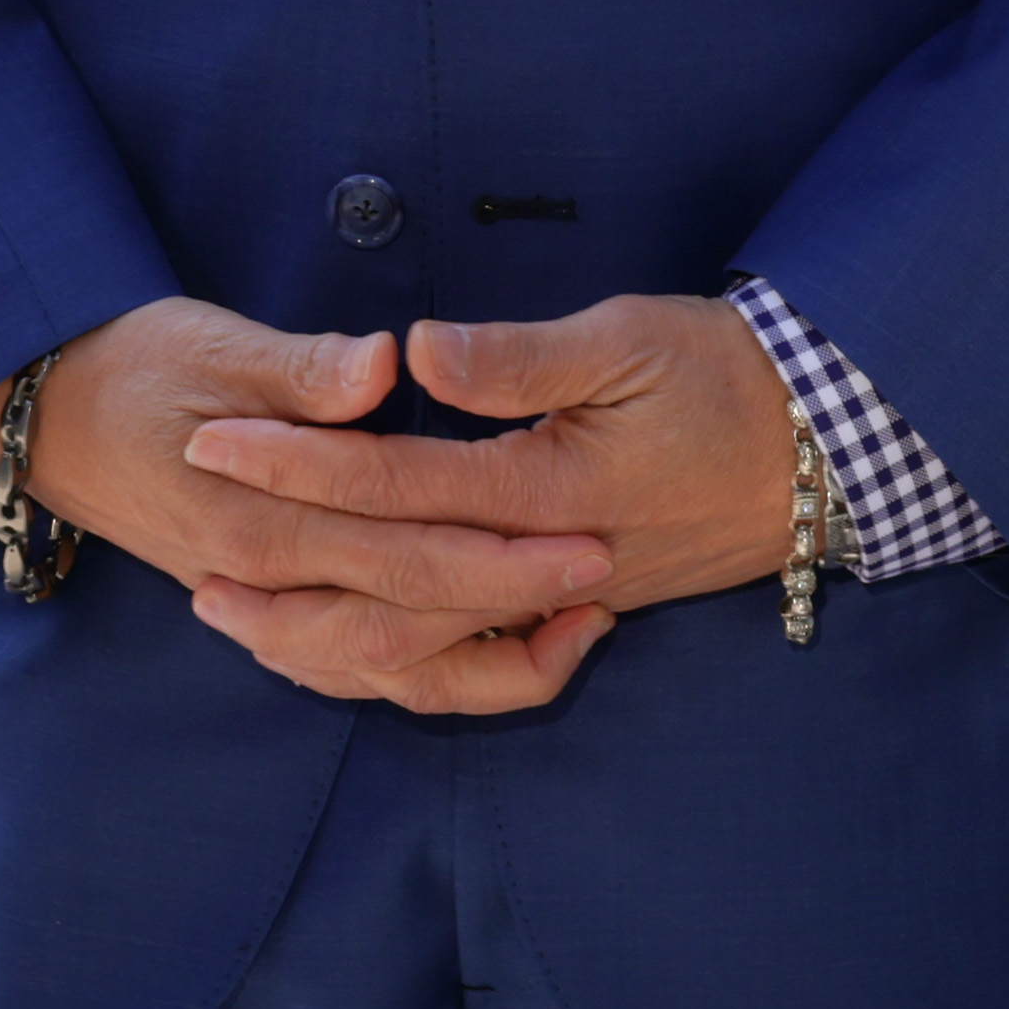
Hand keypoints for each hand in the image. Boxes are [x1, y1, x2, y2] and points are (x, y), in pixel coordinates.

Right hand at [0, 299, 616, 712]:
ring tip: (568, 634)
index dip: (501, 555)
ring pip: (382, 669)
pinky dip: (421, 671)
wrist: (49, 413)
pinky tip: (483, 646)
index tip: (585, 541)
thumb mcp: (215, 342)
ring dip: (478, 661)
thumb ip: (303, 367)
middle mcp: (263, 582)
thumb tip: (382, 366)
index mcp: (261, 518)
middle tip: (604, 583)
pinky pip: (348, 666)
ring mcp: (259, 603)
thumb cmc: (136, 360)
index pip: (405, 554)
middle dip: (514, 611)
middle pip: (409, 624)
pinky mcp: (262, 602)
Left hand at [182, 295, 792, 708]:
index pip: (393, 482)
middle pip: (383, 585)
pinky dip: (387, 667)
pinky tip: (338, 644)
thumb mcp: (630, 338)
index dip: (297, 461)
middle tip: (186, 537)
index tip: (215, 438)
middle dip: (278, 558)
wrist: (822, 454)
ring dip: (314, 634)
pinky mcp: (570, 614)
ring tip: (232, 611)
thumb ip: (519, 358)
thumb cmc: (725, 377)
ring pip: (414, 654)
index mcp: (546, 488)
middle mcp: (540, 564)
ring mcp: (555, 602)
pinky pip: (460, 671)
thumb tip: (414, 356)